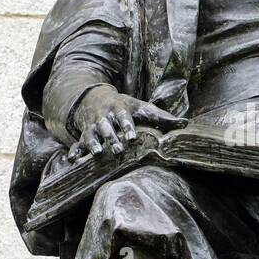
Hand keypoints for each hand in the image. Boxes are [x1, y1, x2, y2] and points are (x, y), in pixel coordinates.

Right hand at [67, 85, 184, 160]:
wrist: (95, 98)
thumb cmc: (124, 107)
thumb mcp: (141, 108)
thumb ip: (162, 118)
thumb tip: (186, 124)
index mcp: (119, 108)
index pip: (124, 117)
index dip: (127, 126)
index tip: (132, 137)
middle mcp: (104, 117)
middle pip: (107, 127)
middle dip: (111, 138)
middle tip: (118, 150)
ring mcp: (92, 126)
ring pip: (91, 134)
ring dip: (93, 144)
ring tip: (97, 153)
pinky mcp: (83, 135)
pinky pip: (77, 143)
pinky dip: (74, 151)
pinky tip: (72, 160)